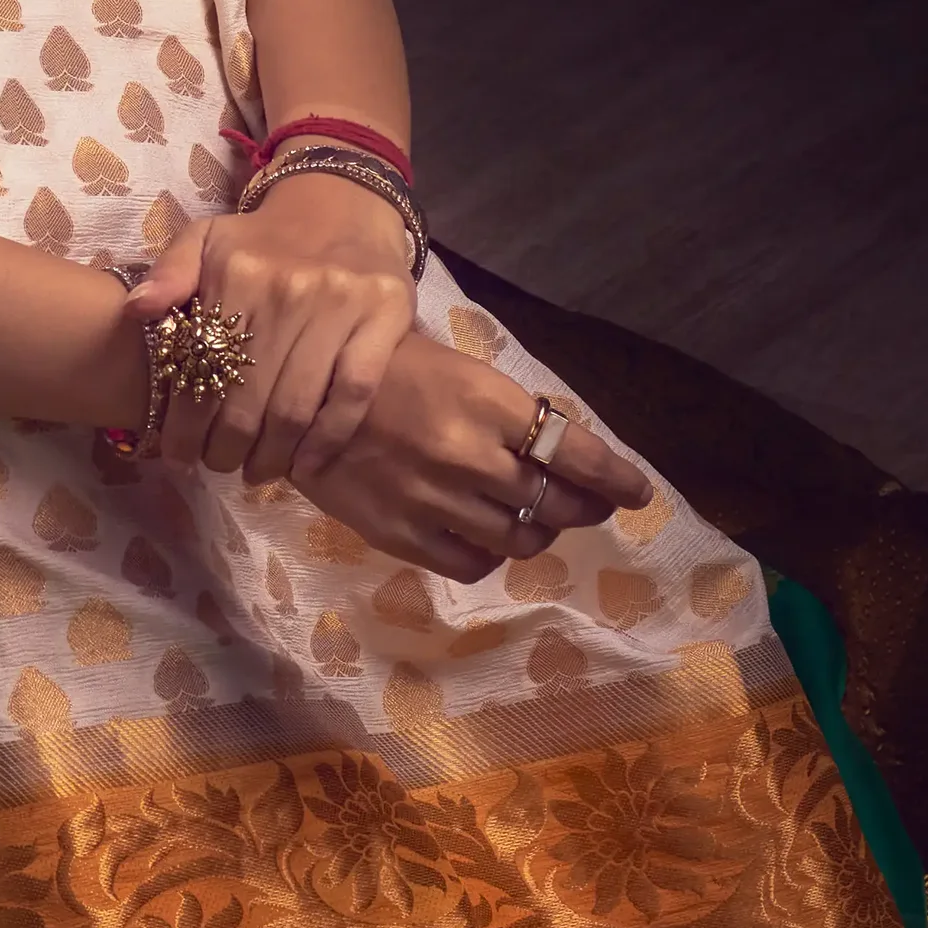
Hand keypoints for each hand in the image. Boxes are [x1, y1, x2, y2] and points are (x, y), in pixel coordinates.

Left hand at [129, 173, 419, 484]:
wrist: (341, 205)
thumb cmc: (263, 239)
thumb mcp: (206, 239)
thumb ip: (168, 273)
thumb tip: (136, 312)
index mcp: (239, 273)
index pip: (205, 368)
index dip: (186, 424)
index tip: (177, 454)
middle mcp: (290, 290)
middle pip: (250, 399)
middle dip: (226, 449)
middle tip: (218, 467)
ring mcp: (342, 305)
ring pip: (299, 407)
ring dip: (272, 456)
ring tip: (255, 472)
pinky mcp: (385, 318)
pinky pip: (354, 395)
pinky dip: (328, 440)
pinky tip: (307, 465)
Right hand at [294, 334, 652, 580]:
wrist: (291, 395)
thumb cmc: (379, 364)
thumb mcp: (454, 366)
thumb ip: (507, 411)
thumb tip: (563, 448)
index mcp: (486, 402)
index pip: (573, 452)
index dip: (614, 478)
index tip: (636, 492)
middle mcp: (469, 456)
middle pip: (555, 502)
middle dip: (581, 506)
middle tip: (585, 503)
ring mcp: (435, 501)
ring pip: (520, 539)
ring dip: (538, 532)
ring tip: (533, 520)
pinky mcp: (402, 535)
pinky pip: (472, 563)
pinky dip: (490, 554)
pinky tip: (484, 535)